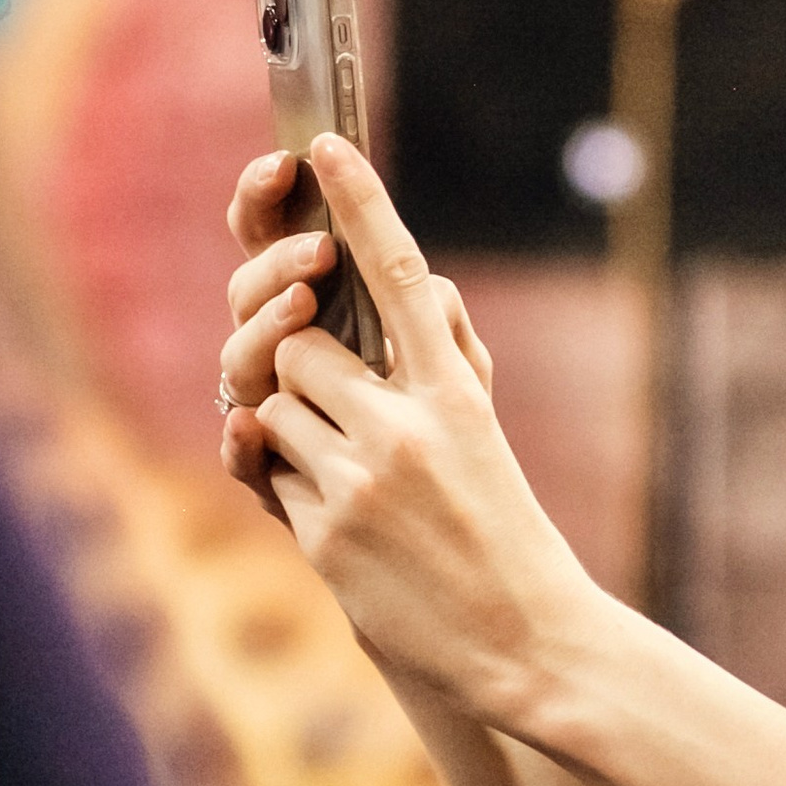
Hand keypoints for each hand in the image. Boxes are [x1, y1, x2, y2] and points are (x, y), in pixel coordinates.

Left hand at [233, 137, 592, 717]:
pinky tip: (339, 518)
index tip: (325, 146)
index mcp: (453, 388)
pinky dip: (284, 481)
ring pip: (270, 405)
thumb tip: (425, 287)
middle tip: (336, 403)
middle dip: (300, 366)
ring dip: (289, 428)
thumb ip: (449, 351)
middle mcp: (407, 424)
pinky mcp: (324, 534)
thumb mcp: (483, 427)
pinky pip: (263, 470)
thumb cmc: (501, 522)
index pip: (401, 273)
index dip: (360, 203)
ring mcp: (361, 480)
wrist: (522, 639)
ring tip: (344, 471)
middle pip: (298, 345)